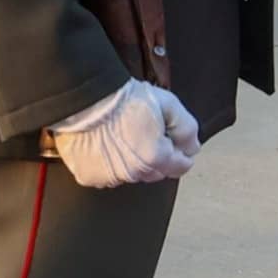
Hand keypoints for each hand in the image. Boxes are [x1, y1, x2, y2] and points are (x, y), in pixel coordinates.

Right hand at [47, 78, 198, 188]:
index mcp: (155, 157)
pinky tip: (107, 145)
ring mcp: (110, 177)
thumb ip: (187, 130)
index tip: (170, 139)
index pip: (181, 167)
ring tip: (123, 137)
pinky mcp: (89, 176)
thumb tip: (192, 149)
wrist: (84, 99)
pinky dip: (109, 164)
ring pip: (132, 175)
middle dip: (157, 156)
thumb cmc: (123, 100)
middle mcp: (133, 173)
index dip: (179, 151)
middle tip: (145, 133)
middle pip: (156, 172)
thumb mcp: (169, 105)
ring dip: (133, 162)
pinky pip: (108, 176)